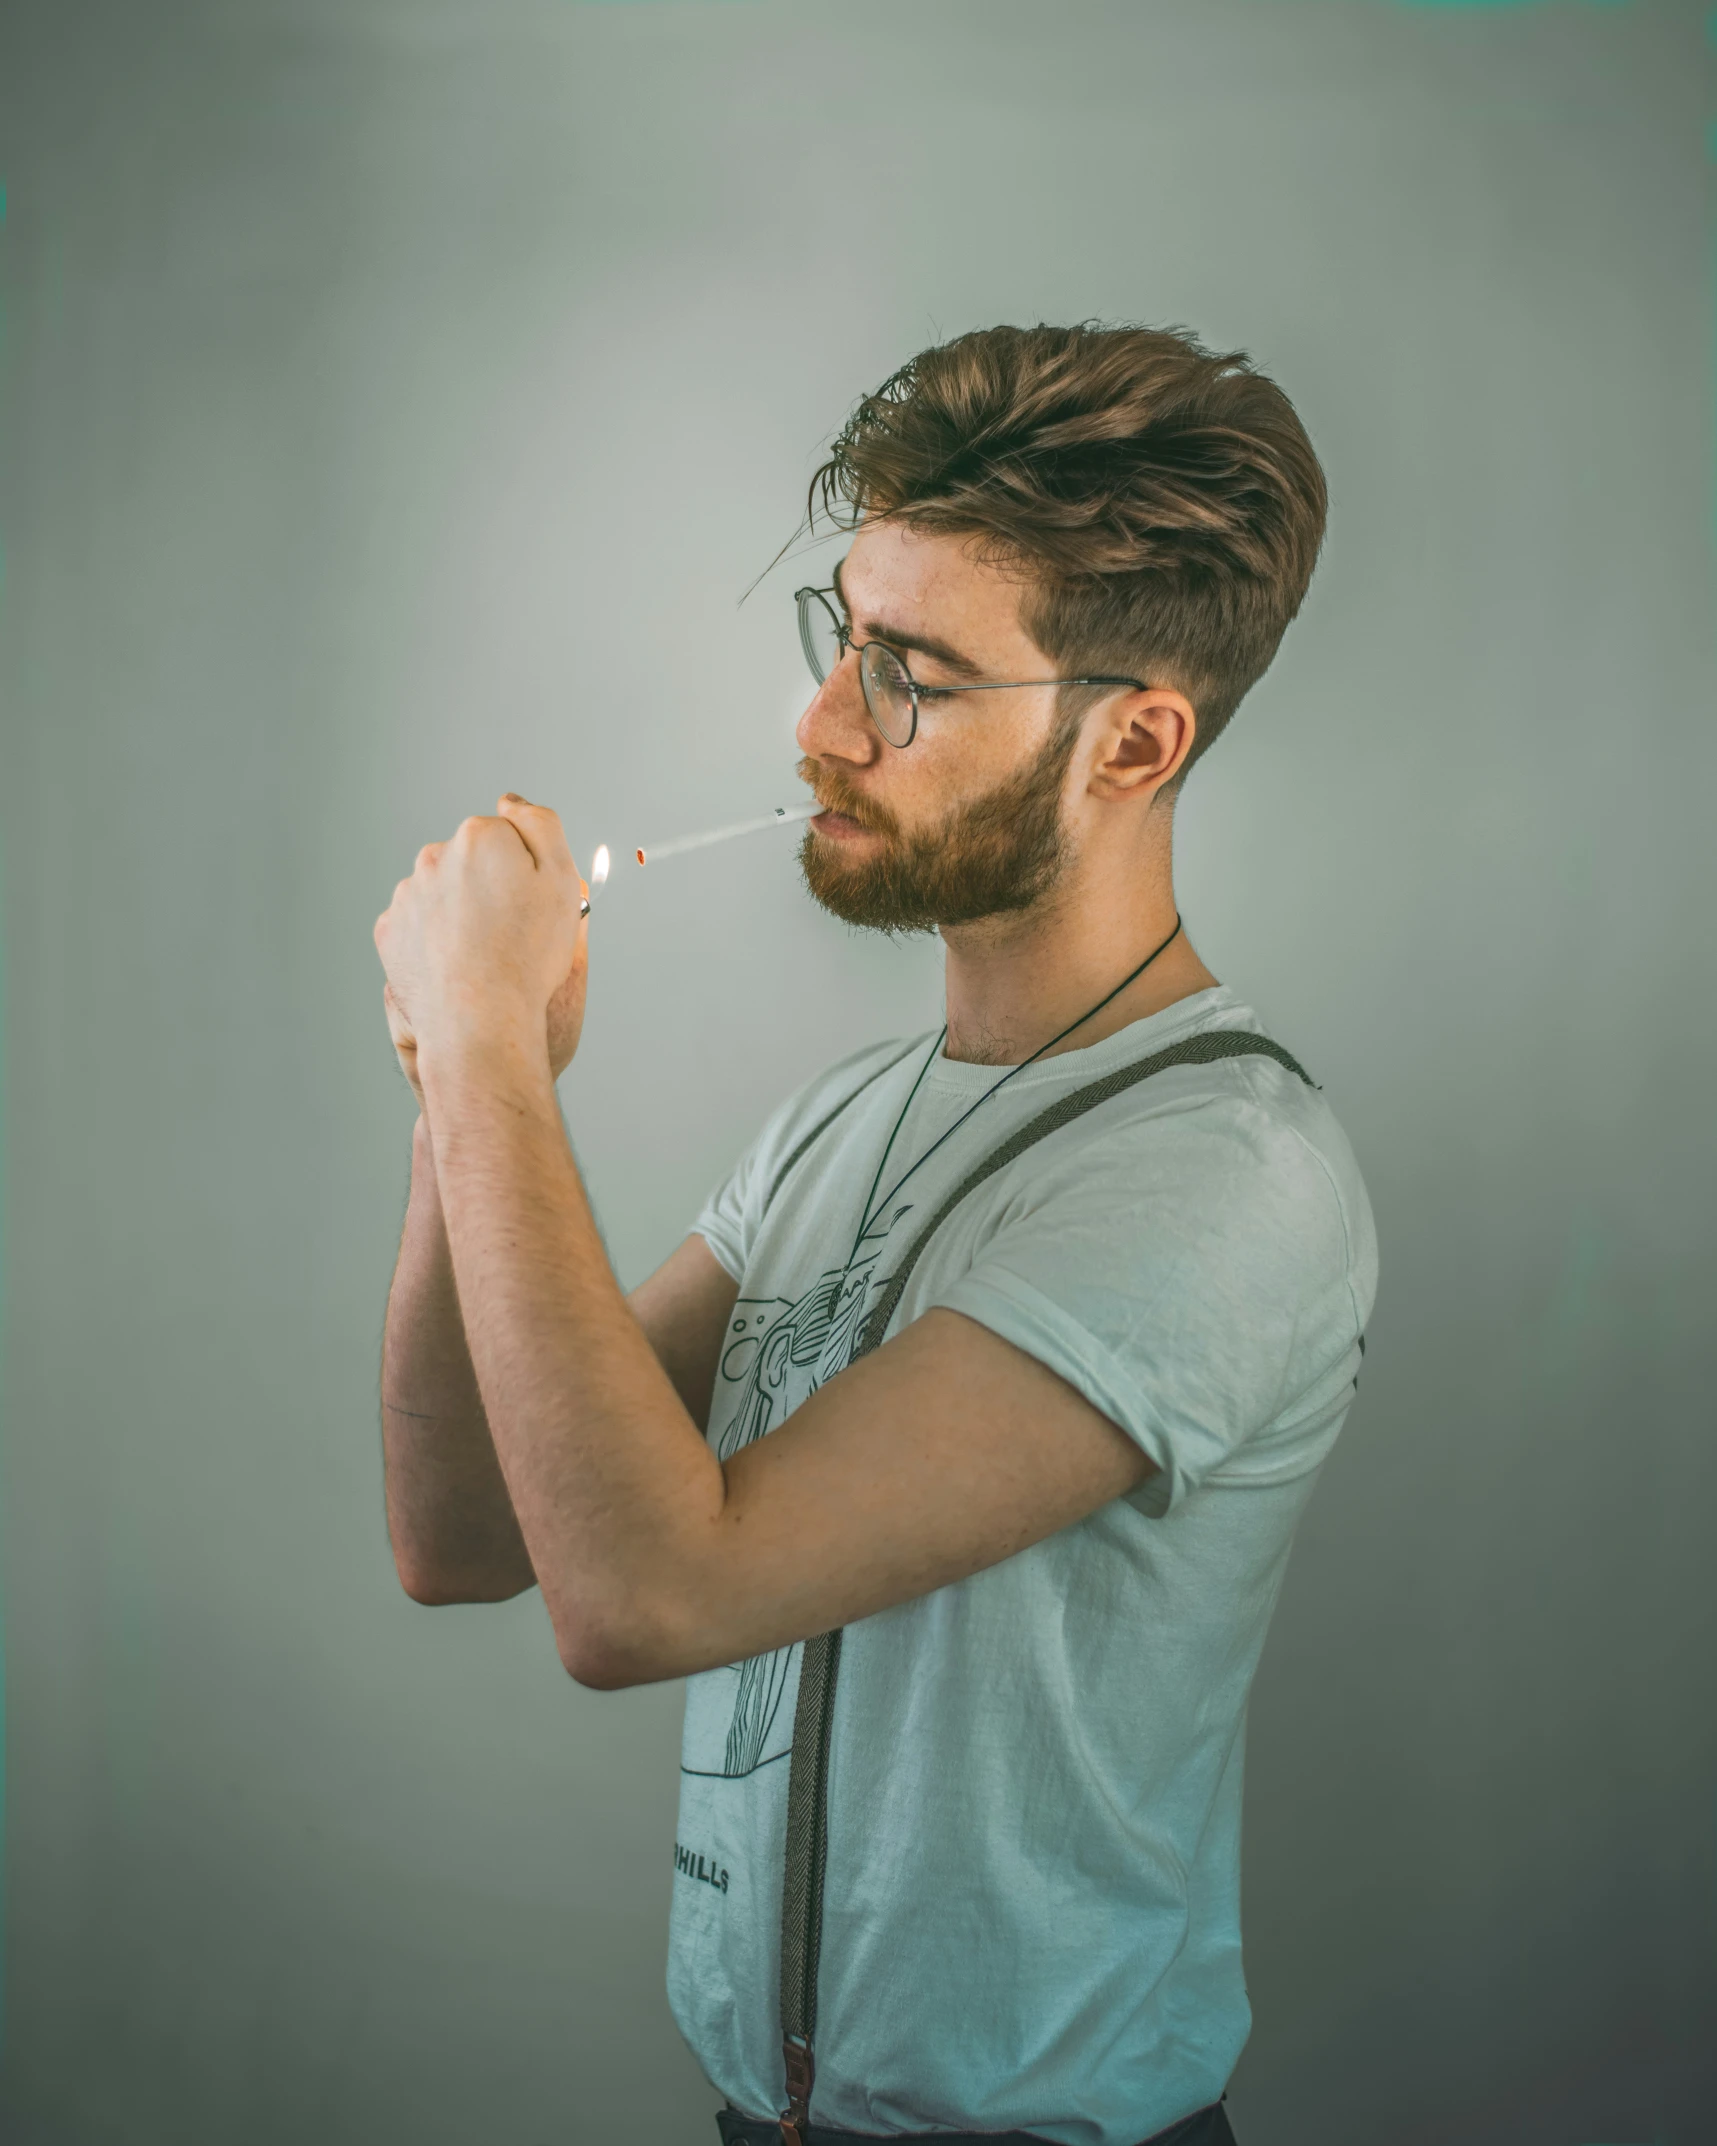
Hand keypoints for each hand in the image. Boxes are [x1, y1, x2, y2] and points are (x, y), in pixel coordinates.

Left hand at [374, 793, 589, 1082]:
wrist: (479, 1020)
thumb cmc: (526, 955)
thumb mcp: (562, 880)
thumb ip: (541, 825)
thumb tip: (511, 802)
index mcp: (480, 836)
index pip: (508, 837)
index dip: (526, 870)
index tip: (531, 903)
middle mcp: (435, 856)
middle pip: (471, 862)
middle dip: (489, 886)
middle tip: (511, 932)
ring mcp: (408, 894)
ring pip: (442, 893)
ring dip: (461, 912)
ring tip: (484, 954)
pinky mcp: (390, 930)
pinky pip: (418, 925)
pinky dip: (436, 939)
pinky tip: (457, 963)